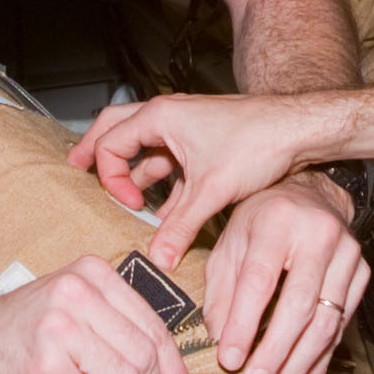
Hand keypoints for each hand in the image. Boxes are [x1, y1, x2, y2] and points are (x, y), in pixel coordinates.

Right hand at [71, 91, 337, 266]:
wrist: (298, 130)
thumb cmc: (257, 141)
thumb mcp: (211, 190)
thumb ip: (180, 227)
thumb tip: (159, 258)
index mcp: (160, 116)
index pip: (110, 143)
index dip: (112, 178)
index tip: (129, 204)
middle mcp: (169, 116)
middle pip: (116, 128)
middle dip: (97, 151)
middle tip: (75, 166)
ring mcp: (186, 127)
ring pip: (146, 147)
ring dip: (136, 172)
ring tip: (127, 200)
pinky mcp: (204, 141)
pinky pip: (171, 159)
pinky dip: (164, 181)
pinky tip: (165, 208)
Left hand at [204, 176, 369, 373]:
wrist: (311, 194)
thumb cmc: (263, 219)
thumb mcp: (230, 242)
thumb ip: (220, 289)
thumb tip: (219, 337)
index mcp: (278, 222)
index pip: (260, 281)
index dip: (244, 324)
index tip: (230, 360)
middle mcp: (318, 236)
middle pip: (299, 306)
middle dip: (275, 354)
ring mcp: (346, 256)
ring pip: (326, 322)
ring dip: (298, 366)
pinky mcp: (361, 275)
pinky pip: (341, 327)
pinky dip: (319, 361)